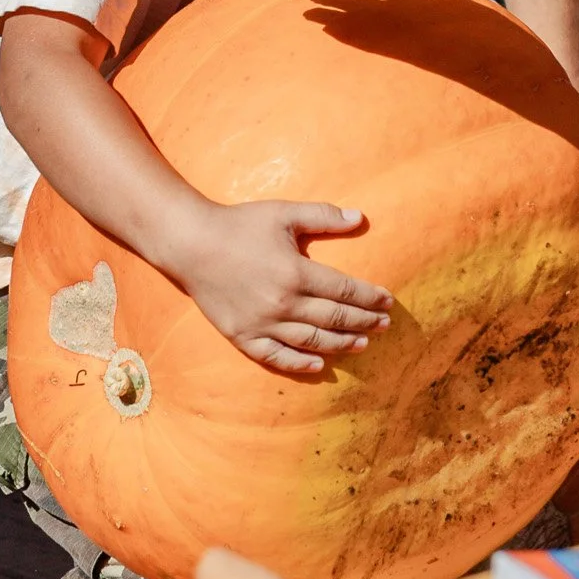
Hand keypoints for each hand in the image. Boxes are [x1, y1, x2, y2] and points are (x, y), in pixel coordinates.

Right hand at [168, 198, 393, 375]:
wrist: (190, 244)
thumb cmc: (239, 224)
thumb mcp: (284, 213)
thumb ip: (324, 216)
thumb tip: (360, 217)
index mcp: (295, 273)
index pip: (344, 291)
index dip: (369, 298)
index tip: (387, 302)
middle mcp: (282, 303)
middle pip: (333, 319)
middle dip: (363, 322)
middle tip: (384, 325)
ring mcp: (261, 324)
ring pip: (311, 341)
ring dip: (341, 344)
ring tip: (362, 344)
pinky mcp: (242, 336)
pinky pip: (276, 357)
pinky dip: (300, 364)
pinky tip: (320, 364)